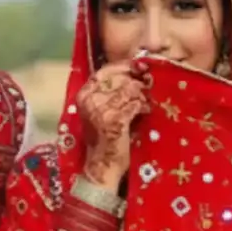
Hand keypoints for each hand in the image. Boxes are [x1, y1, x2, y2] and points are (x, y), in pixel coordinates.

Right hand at [76, 61, 149, 184]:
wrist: (102, 165)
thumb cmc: (105, 137)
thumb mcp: (102, 110)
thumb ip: (111, 92)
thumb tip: (135, 72)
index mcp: (84, 95)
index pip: (104, 72)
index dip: (123, 66)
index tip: (138, 66)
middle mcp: (90, 100)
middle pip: (119, 79)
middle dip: (136, 82)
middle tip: (147, 87)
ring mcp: (101, 110)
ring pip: (129, 90)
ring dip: (141, 96)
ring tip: (144, 104)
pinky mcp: (115, 120)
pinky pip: (135, 104)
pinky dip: (143, 107)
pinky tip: (145, 112)